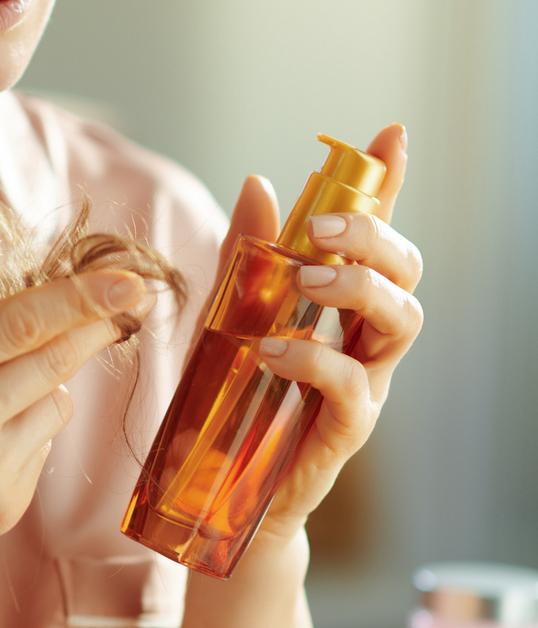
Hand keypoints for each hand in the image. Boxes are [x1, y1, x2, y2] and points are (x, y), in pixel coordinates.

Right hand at [0, 270, 152, 592]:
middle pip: (53, 361)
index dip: (79, 298)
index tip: (127, 283)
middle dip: (95, 327)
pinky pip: (42, 446)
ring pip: (58, 403)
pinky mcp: (4, 508)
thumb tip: (51, 317)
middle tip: (123, 301)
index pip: (16, 323)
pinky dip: (27, 432)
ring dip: (45, 385)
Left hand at [213, 124, 422, 543]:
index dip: (389, 184)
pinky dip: (316, 360)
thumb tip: (259, 184)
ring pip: (401, 321)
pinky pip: (352, 387)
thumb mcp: (225, 315)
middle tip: (321, 228)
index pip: (373, 236)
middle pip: (405, 272)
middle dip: (375, 236)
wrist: (221, 492)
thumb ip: (244, 257)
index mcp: (338, 305)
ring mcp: (363, 385)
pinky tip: (274, 349)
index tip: (392, 135)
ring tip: (306, 280)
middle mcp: (363, 340)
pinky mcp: (343, 431)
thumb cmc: (231, 399)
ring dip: (358, 288)